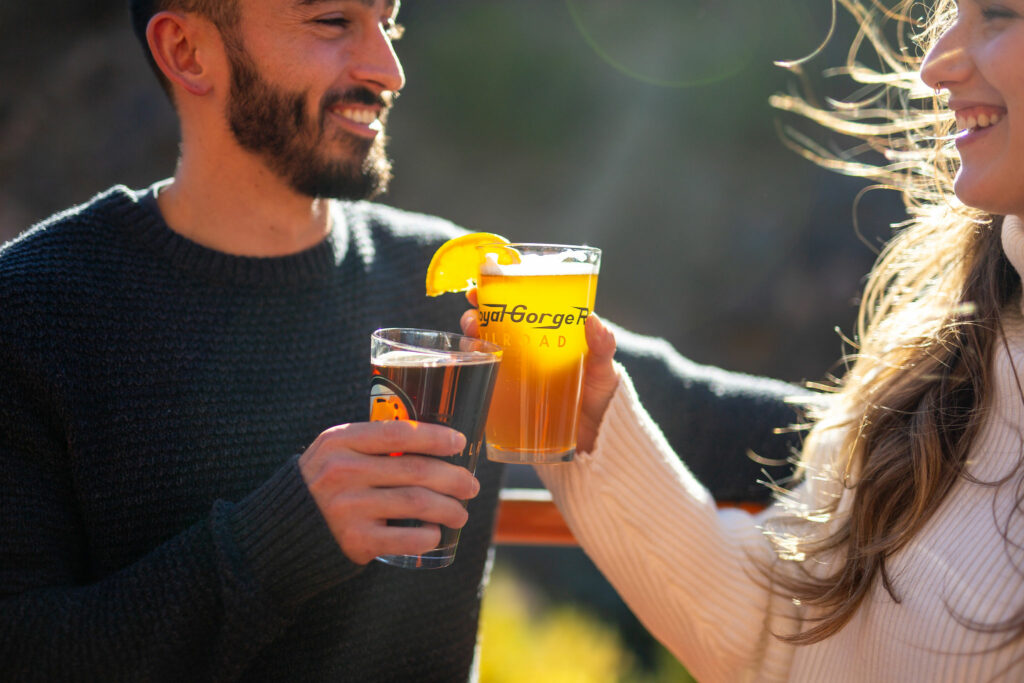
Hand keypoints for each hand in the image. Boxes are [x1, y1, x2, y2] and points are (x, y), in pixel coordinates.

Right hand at [298, 421, 478, 564]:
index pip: (398, 433)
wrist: (280, 532)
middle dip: (454, 478)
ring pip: (418, 503)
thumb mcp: (335, 453)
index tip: (459, 443)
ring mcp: (348, 507)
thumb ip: (371, 443)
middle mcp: (343, 472)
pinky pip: (406, 538)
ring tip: (461, 513)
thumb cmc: (322, 486)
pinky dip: (428, 536)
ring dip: (449, 508)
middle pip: (416, 470)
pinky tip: (435, 534)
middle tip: (471, 486)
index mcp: (340, 441)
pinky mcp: (355, 541)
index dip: (435, 436)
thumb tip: (433, 440)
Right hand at [459, 288, 617, 453]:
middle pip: (493, 326)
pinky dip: (473, 376)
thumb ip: (602, 346)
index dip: (497, 293)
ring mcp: (516, 377)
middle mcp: (527, 352)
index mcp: (548, 336)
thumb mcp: (604, 368)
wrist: (598, 440)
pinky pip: (485, 385)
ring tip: (471, 341)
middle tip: (473, 318)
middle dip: (475, 317)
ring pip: (484, 352)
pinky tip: (469, 370)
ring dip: (470, 342)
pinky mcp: (509, 402)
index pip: (519, 307)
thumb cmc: (602, 397)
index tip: (483, 288)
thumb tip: (592, 320)